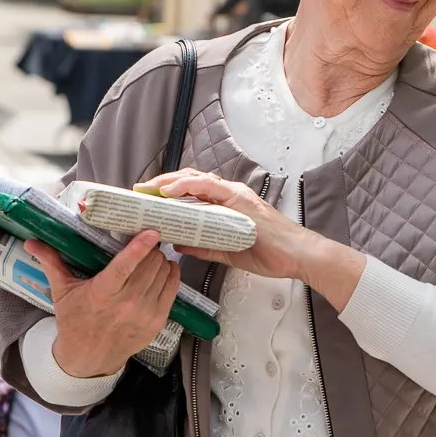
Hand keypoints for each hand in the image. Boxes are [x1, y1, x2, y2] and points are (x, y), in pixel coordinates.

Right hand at [27, 232, 180, 378]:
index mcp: (102, 293)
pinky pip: (172, 289)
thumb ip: (51, 263)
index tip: (152, 232)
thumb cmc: (74, 321)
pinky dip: (171, 275)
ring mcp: (144, 314)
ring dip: (161, 261)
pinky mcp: (157, 322)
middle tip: (147, 242)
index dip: (140, 247)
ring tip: (154, 255)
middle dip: (150, 250)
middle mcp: (126, 304)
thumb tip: (31, 242)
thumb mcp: (62, 292)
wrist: (88, 358)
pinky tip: (165, 269)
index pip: (125, 266)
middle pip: (150, 265)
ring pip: (163, 274)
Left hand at [142, 169, 366, 309]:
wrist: (297, 257)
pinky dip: (186, 186)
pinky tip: (168, 192)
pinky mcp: (239, 200)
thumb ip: (204, 247)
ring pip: (194, 179)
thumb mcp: (228, 252)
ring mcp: (233, 195)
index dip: (167, 191)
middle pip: (188, 180)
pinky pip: (207, 188)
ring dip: (167, 182)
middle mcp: (228, 194)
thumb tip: (178, 245)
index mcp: (226, 204)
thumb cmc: (270, 253)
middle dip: (161, 183)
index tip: (146, 197)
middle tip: (139, 191)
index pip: (192, 191)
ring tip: (147, 188)